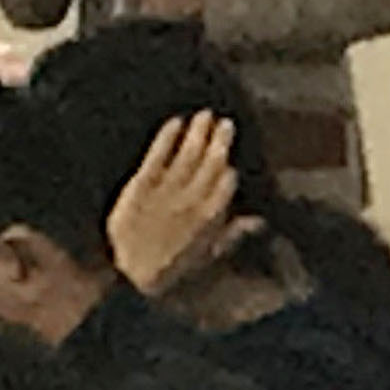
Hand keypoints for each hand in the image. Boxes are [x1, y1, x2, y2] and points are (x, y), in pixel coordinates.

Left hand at [108, 113, 261, 295]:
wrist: (131, 274)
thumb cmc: (170, 267)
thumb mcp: (208, 255)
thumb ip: (234, 233)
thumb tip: (259, 222)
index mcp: (211, 217)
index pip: (226, 184)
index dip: (228, 167)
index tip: (230, 154)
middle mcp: (192, 199)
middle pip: (211, 163)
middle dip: (219, 141)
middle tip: (225, 121)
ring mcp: (167, 190)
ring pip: (188, 155)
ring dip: (197, 133)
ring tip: (204, 116)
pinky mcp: (142, 185)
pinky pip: (158, 156)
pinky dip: (167, 138)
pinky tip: (175, 123)